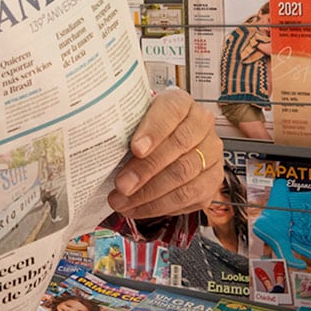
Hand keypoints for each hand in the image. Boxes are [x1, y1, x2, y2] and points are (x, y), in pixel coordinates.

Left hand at [108, 89, 223, 218]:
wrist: (165, 141)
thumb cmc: (144, 130)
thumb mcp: (134, 120)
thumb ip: (123, 129)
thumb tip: (98, 151)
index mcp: (181, 102)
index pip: (172, 111)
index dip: (154, 130)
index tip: (135, 148)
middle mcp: (202, 124)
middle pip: (179, 146)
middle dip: (147, 169)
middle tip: (122, 185)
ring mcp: (211, 152)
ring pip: (185, 174)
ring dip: (151, 193)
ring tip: (124, 202)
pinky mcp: (212, 180)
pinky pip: (191, 197)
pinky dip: (162, 206)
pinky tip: (140, 208)